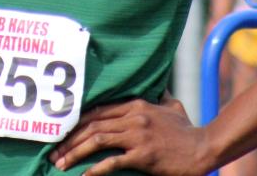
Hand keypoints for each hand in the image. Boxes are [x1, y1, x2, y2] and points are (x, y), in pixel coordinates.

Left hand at [49, 95, 212, 174]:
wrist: (202, 149)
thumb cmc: (187, 130)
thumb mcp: (173, 106)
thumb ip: (160, 97)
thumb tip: (157, 89)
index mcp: (137, 104)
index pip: (99, 110)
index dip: (77, 122)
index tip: (62, 132)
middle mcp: (134, 117)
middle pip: (93, 125)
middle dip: (70, 139)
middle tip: (54, 152)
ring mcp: (138, 135)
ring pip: (97, 140)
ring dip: (75, 153)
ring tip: (60, 164)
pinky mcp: (143, 155)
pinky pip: (113, 161)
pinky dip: (95, 169)